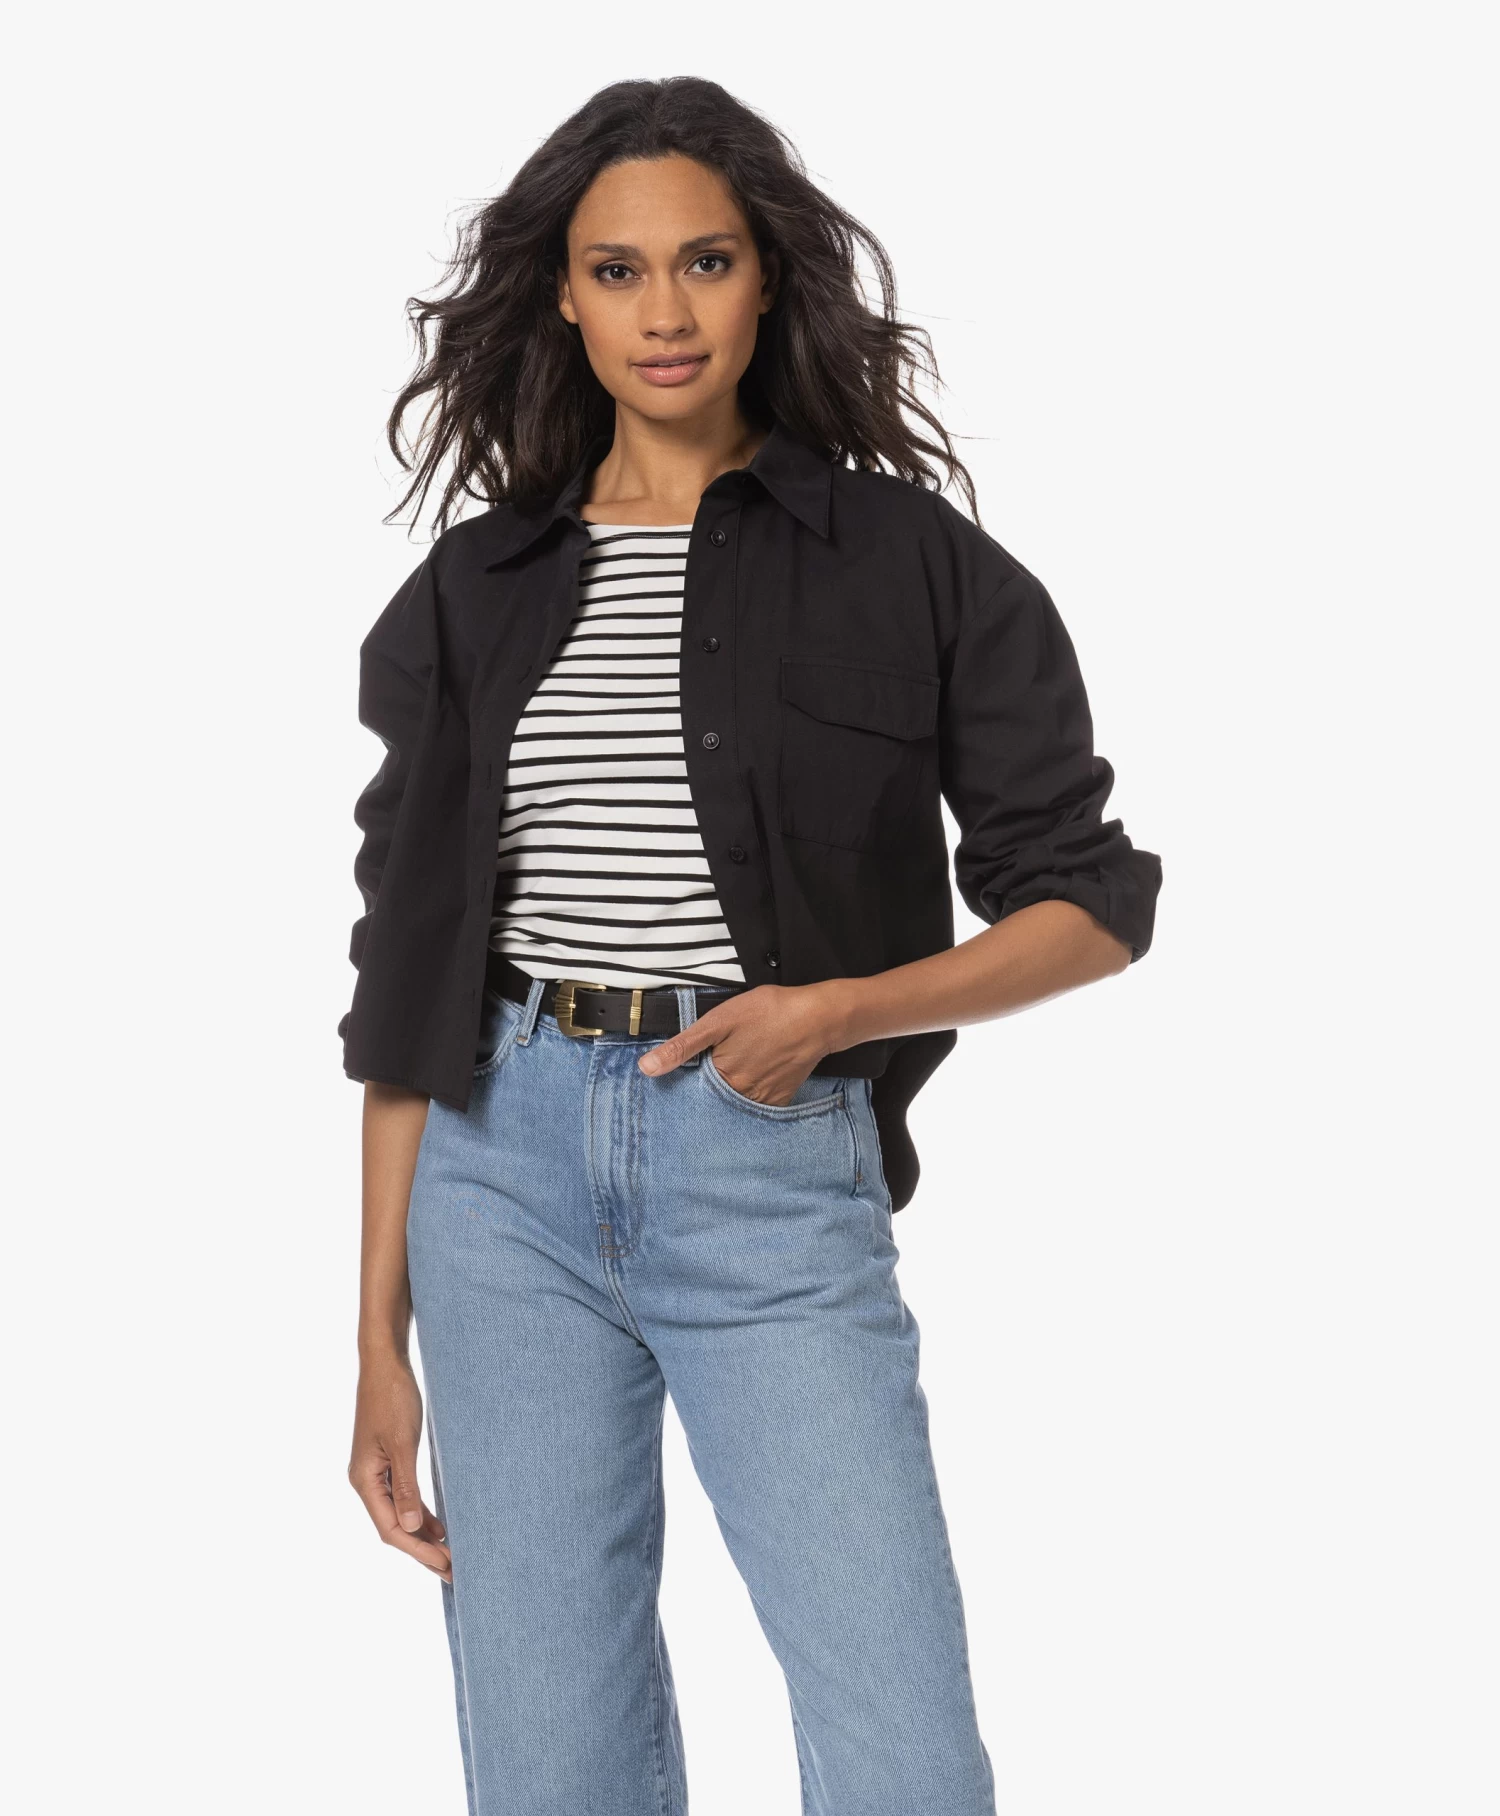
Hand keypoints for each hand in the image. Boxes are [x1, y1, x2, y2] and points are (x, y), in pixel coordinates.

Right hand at [349, 1353, 451, 1583]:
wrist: (385, 1363)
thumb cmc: (393, 1397)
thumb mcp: (403, 1443)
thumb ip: (406, 1486)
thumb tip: (410, 1527)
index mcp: (364, 1480)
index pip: (390, 1529)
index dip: (418, 1551)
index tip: (445, 1566)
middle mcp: (366, 1480)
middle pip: (394, 1527)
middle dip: (422, 1550)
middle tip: (453, 1571)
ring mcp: (375, 1471)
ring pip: (399, 1514)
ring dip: (422, 1534)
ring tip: (449, 1555)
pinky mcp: (387, 1460)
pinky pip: (403, 1496)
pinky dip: (420, 1512)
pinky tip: (439, 1525)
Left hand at [637, 981, 847, 1105]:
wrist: (819, 1018)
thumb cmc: (769, 1013)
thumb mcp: (719, 1021)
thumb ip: (682, 1046)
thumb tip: (647, 1069)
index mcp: (721, 1081)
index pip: (688, 1095)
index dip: (680, 1085)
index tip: (673, 1081)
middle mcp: (741, 1099)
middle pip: (711, 1102)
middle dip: (701, 1093)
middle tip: (709, 1068)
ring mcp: (763, 1103)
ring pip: (733, 1104)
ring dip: (725, 1095)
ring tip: (731, 1071)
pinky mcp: (780, 1100)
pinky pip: (755, 1105)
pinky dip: (747, 1095)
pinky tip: (750, 1075)